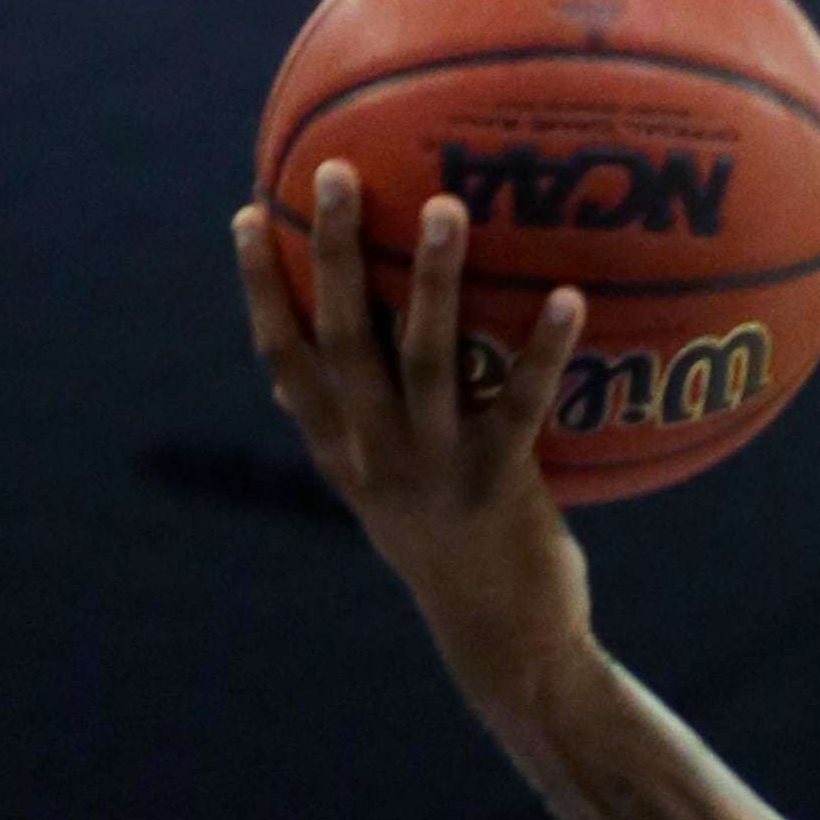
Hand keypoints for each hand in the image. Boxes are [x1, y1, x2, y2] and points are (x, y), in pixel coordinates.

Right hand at [230, 167, 595, 720]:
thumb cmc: (446, 554)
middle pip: (346, 341)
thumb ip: (345, 432)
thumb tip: (286, 375)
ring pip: (427, 360)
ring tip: (449, 208)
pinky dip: (543, 349)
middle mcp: (378, 458)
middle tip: (338, 172)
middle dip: (339, 254)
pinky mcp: (501, 486)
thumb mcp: (382, 496)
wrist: (505, 646)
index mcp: (343, 455)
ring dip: (436, 281)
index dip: (264, 289)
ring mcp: (437, 471)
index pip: (287, 359)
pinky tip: (568, 296)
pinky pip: (522, 403)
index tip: (250, 214)